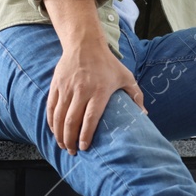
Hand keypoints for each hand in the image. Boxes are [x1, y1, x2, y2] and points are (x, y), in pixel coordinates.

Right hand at [45, 38, 146, 152]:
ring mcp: (66, 88)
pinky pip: (51, 107)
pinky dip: (51, 122)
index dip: (85, 135)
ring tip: (63, 145)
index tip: (84, 147)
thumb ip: (135, 95)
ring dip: (59, 134)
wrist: (84, 44)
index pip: (90, 117)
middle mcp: (81, 90)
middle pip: (71, 120)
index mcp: (99, 91)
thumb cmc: (107, 63)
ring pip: (59, 116)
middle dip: (70, 139)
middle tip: (73, 151)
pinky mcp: (56, 85)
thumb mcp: (125, 76)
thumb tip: (144, 115)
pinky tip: (55, 131)